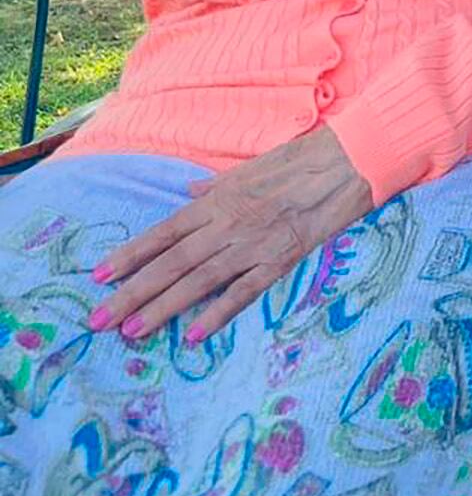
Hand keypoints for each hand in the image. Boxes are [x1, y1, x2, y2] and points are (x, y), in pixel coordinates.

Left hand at [87, 127, 374, 342]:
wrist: (347, 163)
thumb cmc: (299, 161)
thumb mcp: (248, 169)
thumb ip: (215, 189)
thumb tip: (187, 197)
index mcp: (217, 201)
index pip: (163, 233)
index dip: (130, 255)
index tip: (100, 277)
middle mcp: (227, 224)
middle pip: (171, 263)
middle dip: (132, 292)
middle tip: (100, 319)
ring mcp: (253, 244)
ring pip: (199, 281)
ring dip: (163, 307)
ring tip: (132, 330)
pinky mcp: (281, 260)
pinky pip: (244, 291)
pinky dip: (218, 312)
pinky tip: (194, 334)